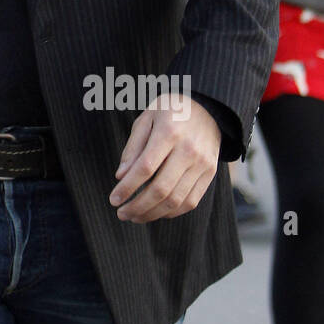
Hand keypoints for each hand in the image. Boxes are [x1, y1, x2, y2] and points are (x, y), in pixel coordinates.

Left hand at [109, 94, 220, 222]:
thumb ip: (133, 147)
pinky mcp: (210, 173)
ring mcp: (202, 164)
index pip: (145, 168)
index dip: (128, 188)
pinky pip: (191, 201)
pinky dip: (172, 212)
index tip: (113, 199)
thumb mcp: (147, 118)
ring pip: (176, 200)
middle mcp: (188, 150)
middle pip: (161, 189)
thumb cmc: (170, 111)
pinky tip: (155, 212)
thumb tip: (121, 177)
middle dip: (138, 206)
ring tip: (135, 216)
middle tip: (121, 213)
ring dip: (152, 214)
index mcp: (169, 132)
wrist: (208, 107)